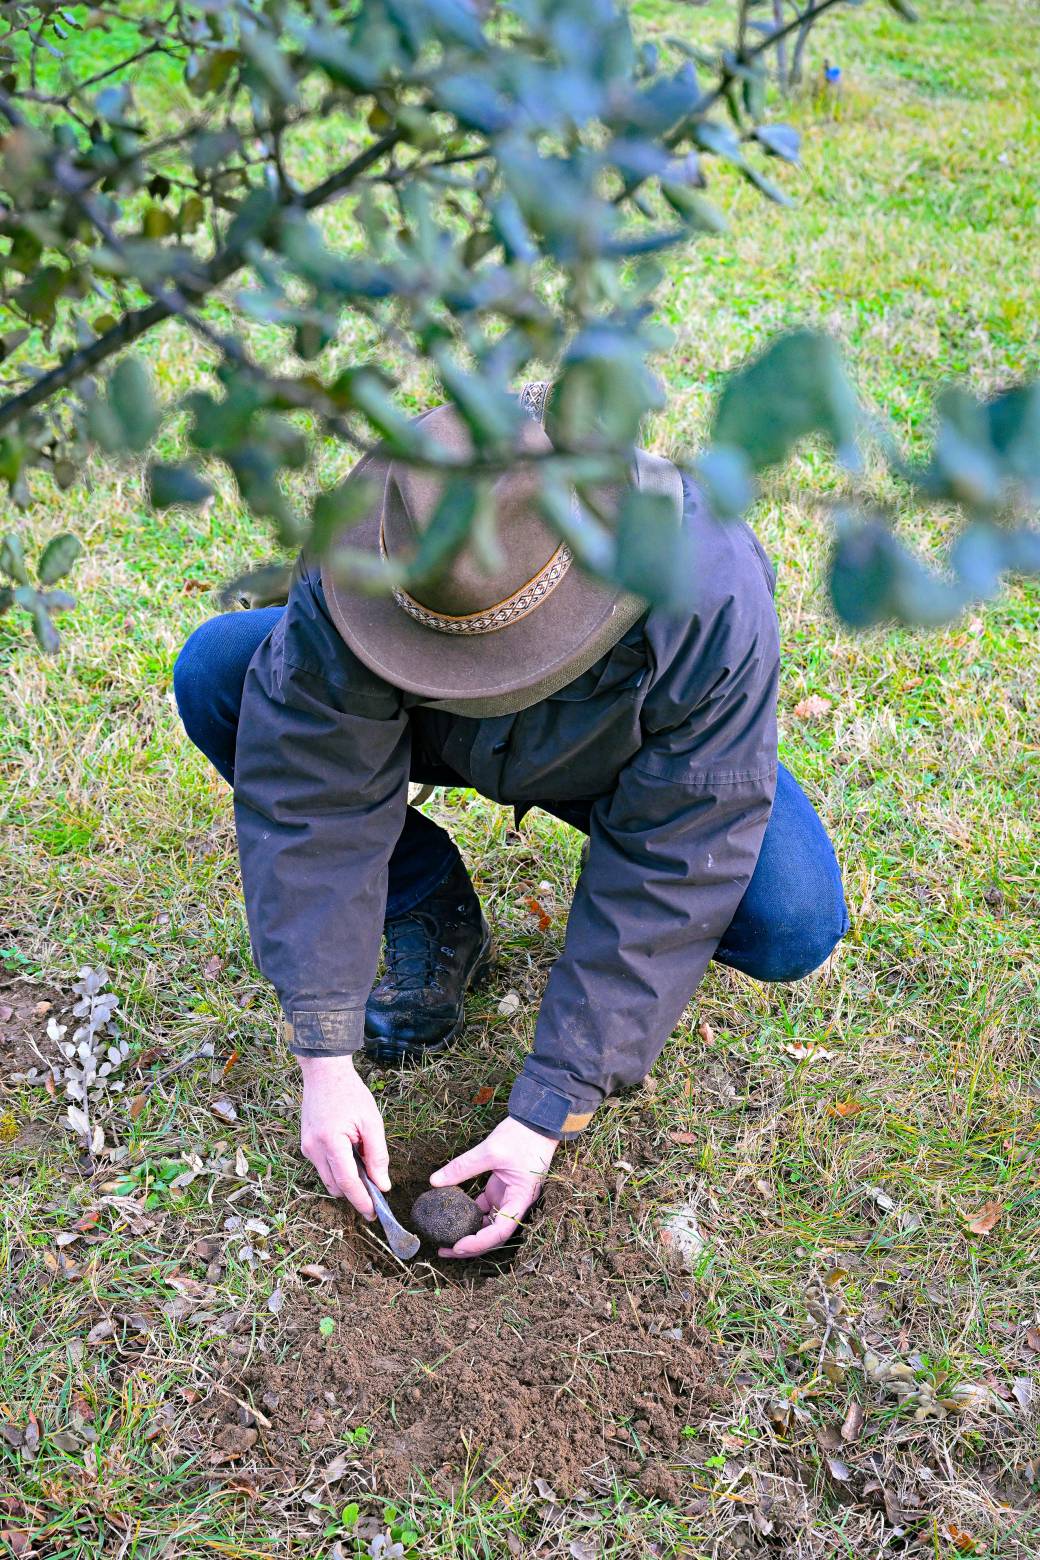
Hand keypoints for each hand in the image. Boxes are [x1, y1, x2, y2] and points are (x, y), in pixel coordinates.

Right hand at [298, 1054, 390, 1221]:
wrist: (324, 1073)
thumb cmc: (350, 1093)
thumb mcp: (371, 1122)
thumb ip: (378, 1155)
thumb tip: (382, 1184)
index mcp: (330, 1142)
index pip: (347, 1182)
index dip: (361, 1200)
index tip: (373, 1214)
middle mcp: (313, 1149)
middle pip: (335, 1186)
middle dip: (355, 1193)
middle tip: (376, 1190)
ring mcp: (306, 1148)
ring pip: (328, 1179)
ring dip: (346, 1180)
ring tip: (365, 1164)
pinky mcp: (305, 1145)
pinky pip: (323, 1167)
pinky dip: (338, 1168)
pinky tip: (352, 1155)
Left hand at [430, 1116, 557, 1257]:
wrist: (536, 1122)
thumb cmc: (522, 1136)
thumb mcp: (490, 1150)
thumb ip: (463, 1166)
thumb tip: (434, 1181)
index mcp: (520, 1199)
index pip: (501, 1230)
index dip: (479, 1242)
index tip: (458, 1245)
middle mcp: (515, 1204)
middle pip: (493, 1234)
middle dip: (470, 1246)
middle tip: (445, 1250)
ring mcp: (507, 1198)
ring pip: (488, 1224)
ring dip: (469, 1233)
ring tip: (445, 1239)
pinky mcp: (499, 1190)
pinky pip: (483, 1208)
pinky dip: (468, 1214)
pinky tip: (451, 1216)